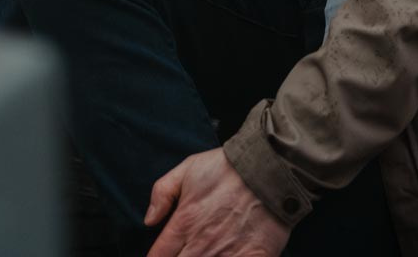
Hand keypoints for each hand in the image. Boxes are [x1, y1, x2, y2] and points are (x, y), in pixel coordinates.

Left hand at [145, 150, 291, 256]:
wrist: (269, 169)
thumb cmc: (227, 168)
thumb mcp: (188, 168)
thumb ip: (162, 192)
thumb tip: (149, 220)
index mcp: (183, 224)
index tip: (163, 254)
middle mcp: (201, 246)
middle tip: (186, 252)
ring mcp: (226, 255)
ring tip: (204, 254)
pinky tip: (226, 256)